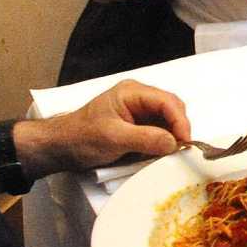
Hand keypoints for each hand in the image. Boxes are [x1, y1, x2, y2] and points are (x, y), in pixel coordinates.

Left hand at [33, 80, 190, 171]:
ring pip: (167, 122)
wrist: (61, 147)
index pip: (167, 101)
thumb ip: (145, 139)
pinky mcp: (138, 126)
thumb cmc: (82, 137)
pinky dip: (162, 143)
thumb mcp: (114, 138)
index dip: (180, 121)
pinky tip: (158, 154)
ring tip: (169, 154)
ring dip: (171, 137)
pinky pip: (158, 132)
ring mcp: (139, 112)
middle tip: (180, 150)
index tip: (185, 142)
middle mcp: (139, 98)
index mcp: (132, 92)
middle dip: (178, 128)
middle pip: (171, 109)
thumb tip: (174, 143)